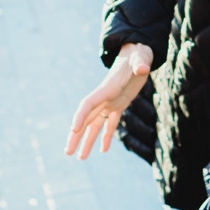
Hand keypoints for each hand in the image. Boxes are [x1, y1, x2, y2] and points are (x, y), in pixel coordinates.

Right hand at [65, 43, 152, 158]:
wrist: (138, 51)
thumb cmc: (139, 53)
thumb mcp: (141, 56)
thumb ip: (141, 62)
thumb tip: (142, 68)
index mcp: (107, 88)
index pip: (89, 104)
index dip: (80, 116)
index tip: (73, 130)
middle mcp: (105, 97)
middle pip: (86, 119)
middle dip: (76, 136)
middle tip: (67, 153)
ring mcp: (111, 101)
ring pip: (95, 124)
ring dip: (88, 140)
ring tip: (80, 158)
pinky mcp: (120, 104)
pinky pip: (110, 122)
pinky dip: (107, 136)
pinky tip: (104, 150)